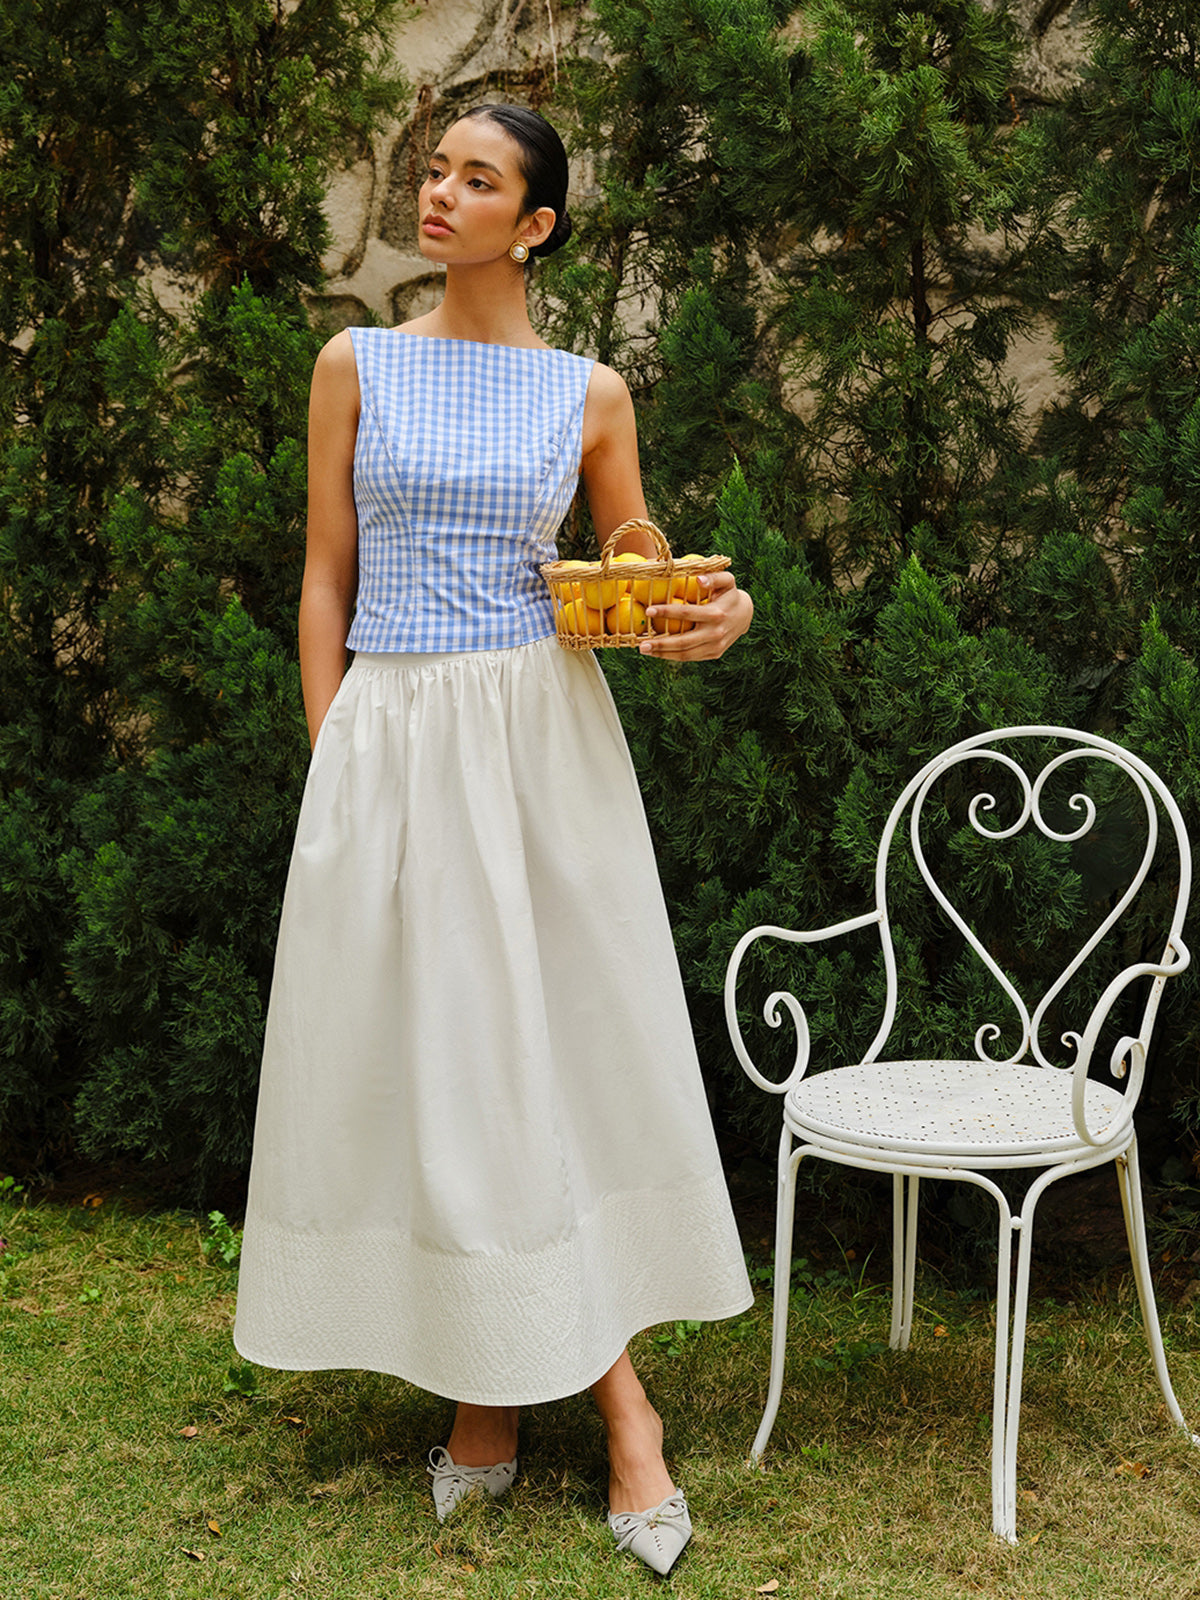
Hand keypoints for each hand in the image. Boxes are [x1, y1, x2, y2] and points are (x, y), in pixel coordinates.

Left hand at [638, 570, 752, 660]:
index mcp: (716, 614)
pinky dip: (672, 656)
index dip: (666, 612)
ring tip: (645, 650)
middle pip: (683, 642)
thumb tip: (698, 579)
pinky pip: (690, 657)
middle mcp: (716, 633)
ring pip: (685, 654)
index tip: (648, 610)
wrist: (745, 615)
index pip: (686, 614)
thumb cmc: (729, 594)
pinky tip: (658, 652)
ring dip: (663, 654)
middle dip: (661, 644)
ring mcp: (715, 647)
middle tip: (641, 645)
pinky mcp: (714, 654)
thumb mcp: (727, 581)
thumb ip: (714, 576)